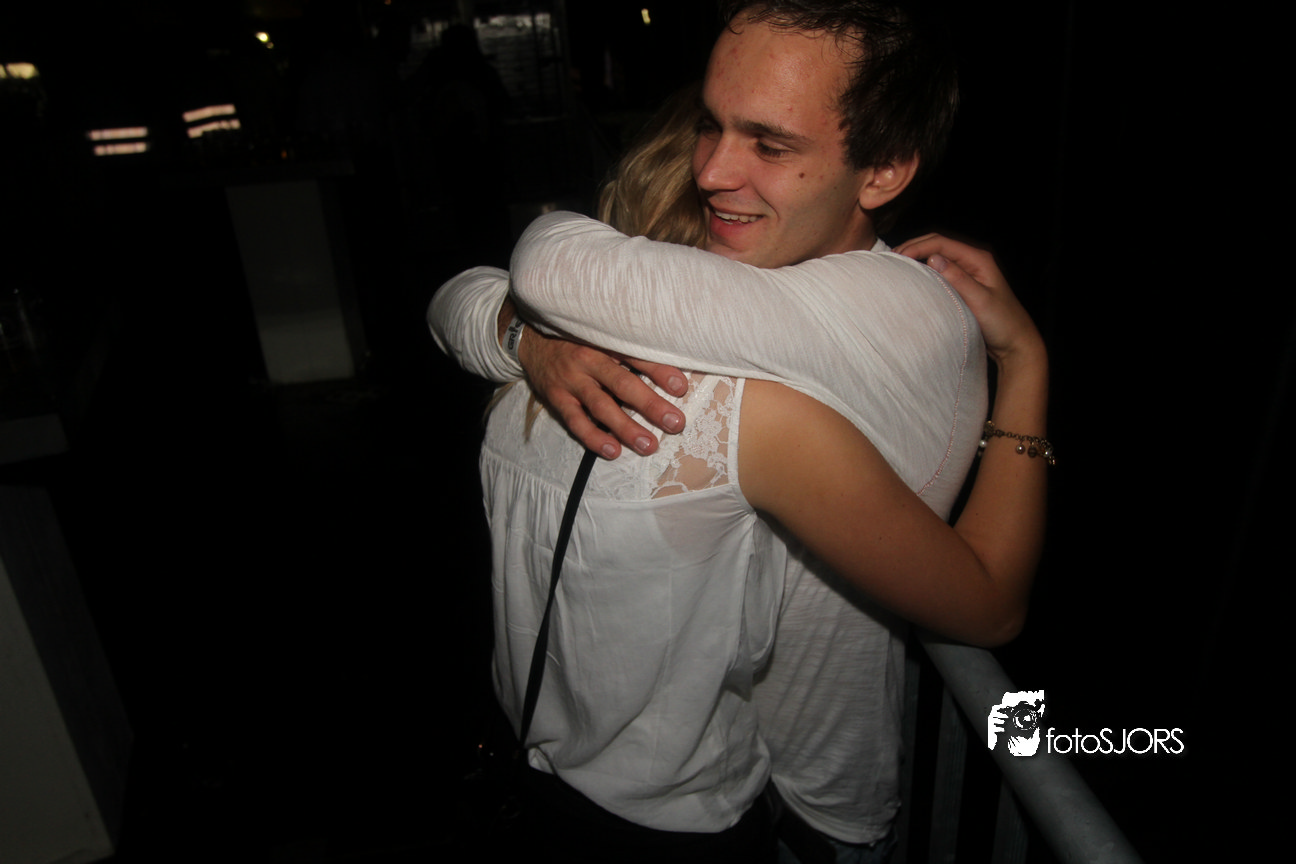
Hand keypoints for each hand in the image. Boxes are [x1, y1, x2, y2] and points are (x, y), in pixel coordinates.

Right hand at [519, 328, 687, 458]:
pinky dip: (594, 437)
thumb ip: (630, 354)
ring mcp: (572, 381)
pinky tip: (612, 450)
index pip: (637, 356)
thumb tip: (669, 375)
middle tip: (674, 423)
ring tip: (649, 445)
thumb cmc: (578, 341)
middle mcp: (589, 360)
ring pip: (602, 406)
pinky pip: (576, 421)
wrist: (533, 340)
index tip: (681, 387)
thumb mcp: (602, 338)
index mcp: (605, 343)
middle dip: (651, 405)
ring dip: (626, 427)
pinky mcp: (557, 398)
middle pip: (623, 384)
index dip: (660, 371)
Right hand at [894, 234, 1043, 369]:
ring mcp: (968, 273)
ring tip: (897, 266)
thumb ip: (958, 279)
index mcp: (979, 259)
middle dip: (913, 247)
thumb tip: (933, 259)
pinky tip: (913, 278)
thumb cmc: (1003, 323)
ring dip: (917, 258)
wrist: (1016, 344)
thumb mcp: (980, 301)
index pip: (941, 243)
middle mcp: (973, 262)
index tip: (898, 257)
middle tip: (891, 259)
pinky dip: (924, 271)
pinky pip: (940, 272)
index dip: (917, 246)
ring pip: (937, 257)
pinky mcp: (964, 285)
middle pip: (938, 245)